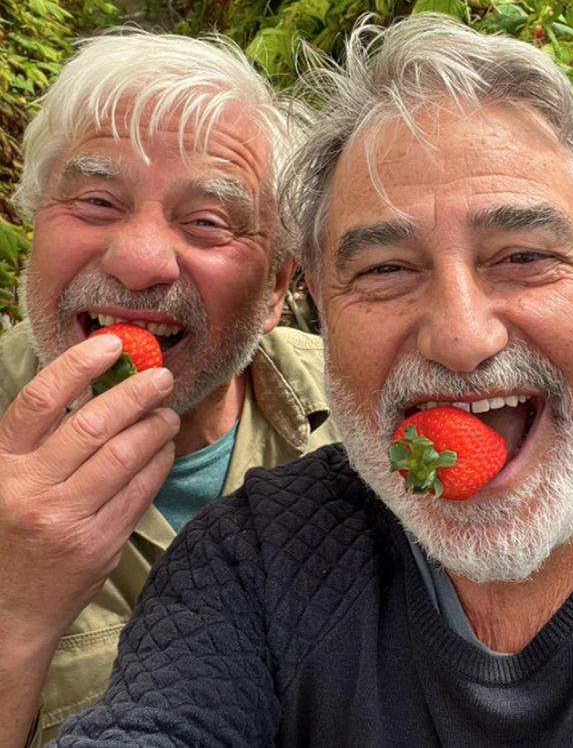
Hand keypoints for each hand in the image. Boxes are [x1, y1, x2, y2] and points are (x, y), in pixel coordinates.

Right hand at [0, 333, 178, 647]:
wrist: (7, 614)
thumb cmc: (9, 533)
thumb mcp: (4, 482)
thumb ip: (37, 442)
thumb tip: (92, 386)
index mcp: (2, 464)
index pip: (41, 400)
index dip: (78, 365)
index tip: (111, 344)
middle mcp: (30, 488)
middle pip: (94, 424)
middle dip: (136, 393)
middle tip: (161, 377)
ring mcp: (66, 519)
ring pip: (125, 455)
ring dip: (156, 427)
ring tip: (169, 413)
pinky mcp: (98, 544)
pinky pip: (140, 491)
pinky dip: (159, 463)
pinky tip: (165, 450)